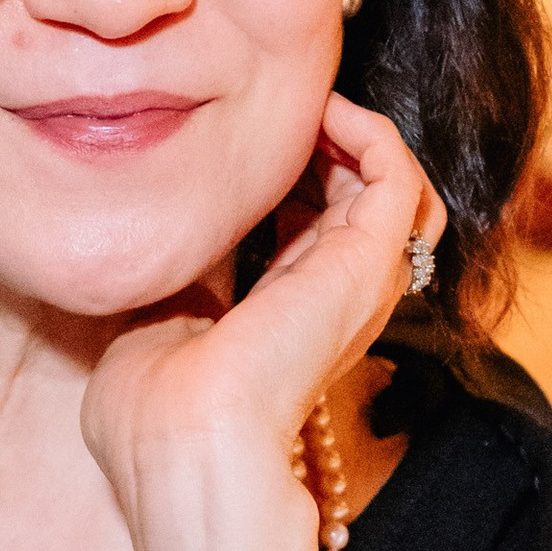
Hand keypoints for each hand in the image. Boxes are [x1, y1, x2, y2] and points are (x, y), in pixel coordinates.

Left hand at [80, 95, 442, 512]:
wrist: (182, 444)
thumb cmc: (154, 418)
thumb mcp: (153, 326)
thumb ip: (173, 280)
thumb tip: (156, 237)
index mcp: (284, 321)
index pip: (306, 232)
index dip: (281, 178)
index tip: (234, 144)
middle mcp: (332, 304)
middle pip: (355, 203)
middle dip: (319, 146)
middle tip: (272, 114)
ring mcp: (357, 284)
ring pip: (392, 187)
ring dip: (353, 134)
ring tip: (306, 106)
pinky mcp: (369, 260)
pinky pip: (398, 174)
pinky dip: (370, 130)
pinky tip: (323, 111)